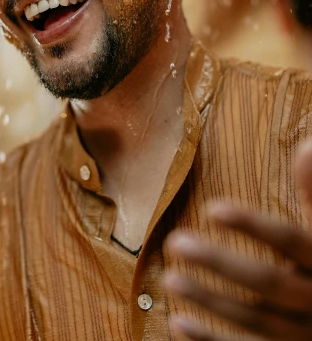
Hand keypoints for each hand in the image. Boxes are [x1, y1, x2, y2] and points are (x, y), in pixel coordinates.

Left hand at [164, 139, 311, 339]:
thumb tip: (308, 144)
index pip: (292, 241)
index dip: (254, 226)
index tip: (213, 209)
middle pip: (269, 283)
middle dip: (220, 263)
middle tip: (174, 242)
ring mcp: (305, 334)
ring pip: (255, 321)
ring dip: (209, 302)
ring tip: (168, 279)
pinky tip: (177, 322)